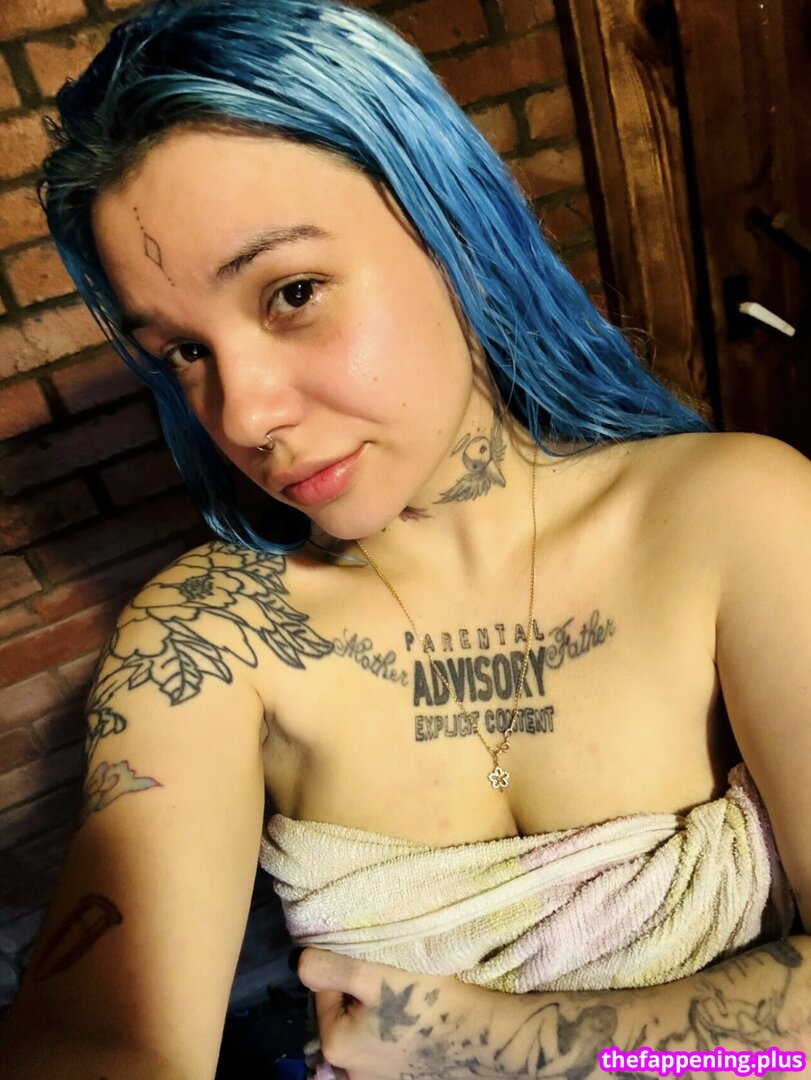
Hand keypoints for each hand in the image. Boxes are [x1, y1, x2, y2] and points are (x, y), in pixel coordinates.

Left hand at [296, 947, 495, 1079]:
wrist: (484, 1036)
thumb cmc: (426, 1000)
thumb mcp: (371, 973)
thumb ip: (327, 967)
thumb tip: (297, 961)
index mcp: (336, 1045)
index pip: (324, 992)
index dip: (348, 969)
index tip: (376, 964)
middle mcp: (350, 1073)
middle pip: (344, 1014)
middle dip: (360, 993)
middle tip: (392, 979)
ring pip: (365, 1031)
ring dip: (378, 1013)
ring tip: (408, 998)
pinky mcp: (403, 1079)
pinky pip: (386, 1048)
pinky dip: (395, 1032)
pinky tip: (417, 1021)